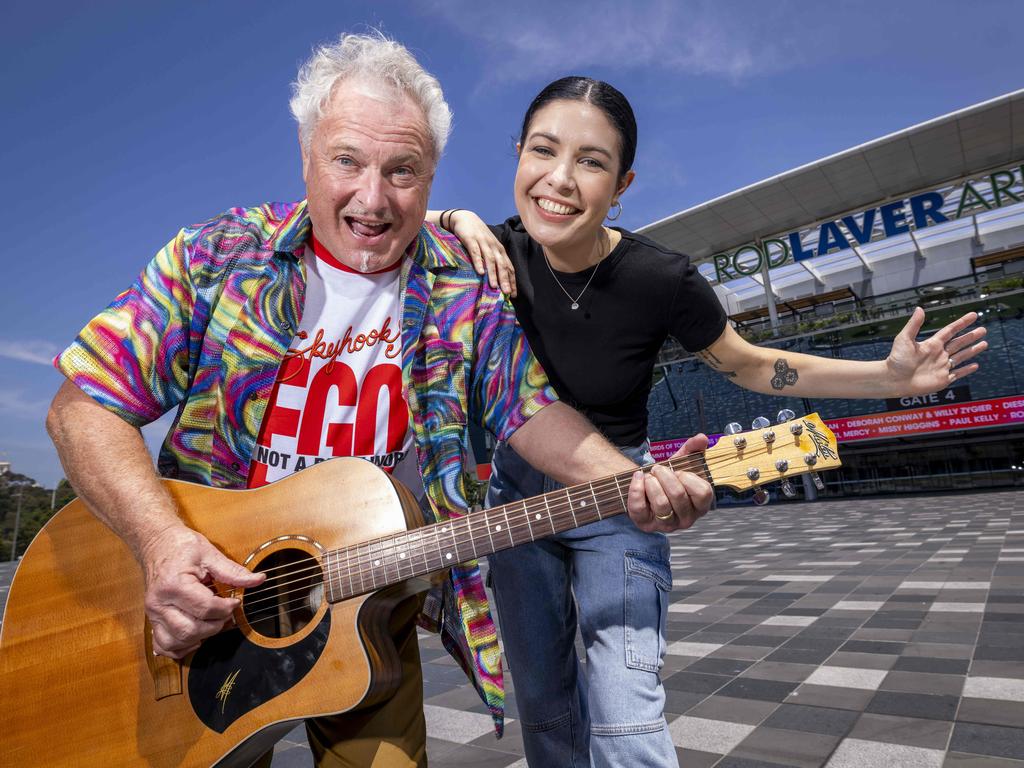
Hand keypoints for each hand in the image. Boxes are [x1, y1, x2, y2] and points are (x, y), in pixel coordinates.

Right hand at [139, 524, 264, 657]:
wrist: (157, 544)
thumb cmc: (181, 547)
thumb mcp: (210, 554)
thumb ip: (234, 571)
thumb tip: (258, 580)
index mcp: (175, 585)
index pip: (205, 608)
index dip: (227, 608)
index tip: (235, 601)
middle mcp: (160, 603)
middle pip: (190, 630)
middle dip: (215, 625)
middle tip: (225, 612)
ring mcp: (153, 614)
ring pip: (176, 642)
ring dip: (199, 637)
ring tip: (211, 622)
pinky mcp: (153, 620)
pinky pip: (163, 645)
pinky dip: (179, 648)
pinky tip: (195, 637)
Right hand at [448, 210, 516, 295]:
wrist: (465, 218)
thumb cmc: (477, 236)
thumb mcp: (487, 247)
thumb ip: (492, 260)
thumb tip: (497, 279)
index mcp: (499, 250)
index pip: (509, 267)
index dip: (512, 280)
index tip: (513, 294)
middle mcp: (494, 246)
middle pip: (502, 265)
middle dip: (505, 279)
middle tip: (507, 292)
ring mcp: (483, 243)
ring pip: (490, 260)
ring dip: (493, 273)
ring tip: (494, 286)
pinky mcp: (471, 240)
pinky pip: (476, 252)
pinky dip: (479, 262)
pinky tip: (480, 272)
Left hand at [627, 434, 712, 532]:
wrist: (646, 488)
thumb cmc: (668, 479)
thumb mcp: (682, 463)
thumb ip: (693, 449)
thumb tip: (702, 438)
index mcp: (700, 505)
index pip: (703, 493)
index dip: (688, 477)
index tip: (678, 471)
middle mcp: (686, 519)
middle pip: (678, 495)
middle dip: (665, 475)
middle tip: (658, 469)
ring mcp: (667, 524)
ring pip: (661, 503)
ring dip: (651, 482)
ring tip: (649, 476)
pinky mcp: (646, 525)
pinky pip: (639, 508)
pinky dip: (636, 488)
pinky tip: (638, 478)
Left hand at [886, 307, 986, 394]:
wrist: (893, 380)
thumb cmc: (896, 360)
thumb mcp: (904, 339)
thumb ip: (914, 325)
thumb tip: (919, 308)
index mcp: (932, 344)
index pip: (951, 331)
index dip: (962, 323)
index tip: (973, 315)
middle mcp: (939, 354)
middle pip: (959, 343)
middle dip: (971, 336)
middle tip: (983, 330)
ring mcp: (942, 367)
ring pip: (961, 357)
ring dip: (973, 351)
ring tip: (984, 343)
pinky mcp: (942, 379)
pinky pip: (958, 374)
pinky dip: (967, 370)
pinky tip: (975, 365)